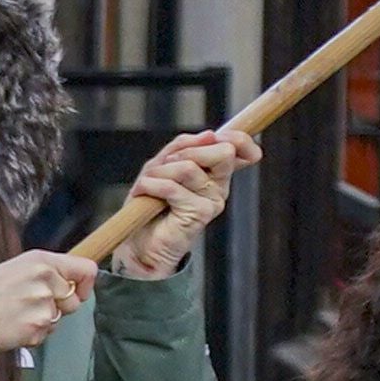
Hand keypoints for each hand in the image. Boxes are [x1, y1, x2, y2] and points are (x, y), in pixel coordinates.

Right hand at [0, 250, 98, 362]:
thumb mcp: (13, 269)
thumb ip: (44, 273)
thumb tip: (70, 283)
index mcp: (40, 260)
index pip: (86, 269)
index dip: (85, 284)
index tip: (77, 292)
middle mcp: (45, 279)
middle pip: (74, 300)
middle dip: (58, 308)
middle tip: (28, 306)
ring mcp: (43, 304)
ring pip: (59, 319)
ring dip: (42, 322)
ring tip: (14, 316)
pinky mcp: (38, 327)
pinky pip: (45, 335)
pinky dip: (31, 335)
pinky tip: (11, 327)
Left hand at [96, 126, 255, 284]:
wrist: (138, 246)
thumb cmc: (149, 203)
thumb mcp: (161, 166)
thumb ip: (182, 147)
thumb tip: (210, 134)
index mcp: (215, 172)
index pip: (241, 148)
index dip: (237, 138)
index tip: (214, 136)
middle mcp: (220, 185)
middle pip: (222, 151)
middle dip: (186, 151)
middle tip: (164, 165)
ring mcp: (213, 200)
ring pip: (189, 167)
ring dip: (159, 171)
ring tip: (146, 185)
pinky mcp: (201, 213)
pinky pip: (173, 187)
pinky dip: (150, 185)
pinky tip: (142, 192)